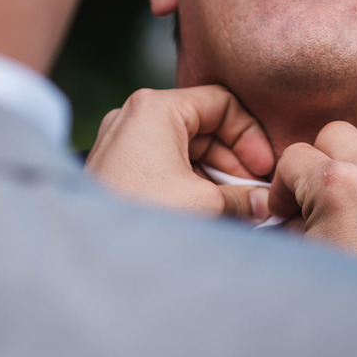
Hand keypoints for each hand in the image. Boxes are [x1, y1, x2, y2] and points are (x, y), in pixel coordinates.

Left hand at [85, 86, 274, 222]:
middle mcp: (135, 114)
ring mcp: (122, 139)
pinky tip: (209, 209)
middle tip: (255, 192)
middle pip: (204, 125)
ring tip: (236, 206)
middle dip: (234, 160)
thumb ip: (242, 198)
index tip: (264, 168)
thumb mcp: (204, 203)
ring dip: (215, 174)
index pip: (222, 103)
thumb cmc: (143, 216)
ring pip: (186, 146)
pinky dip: (191, 181)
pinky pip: (165, 162)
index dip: (250, 135)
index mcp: (156, 107)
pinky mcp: (117, 163)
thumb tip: (264, 204)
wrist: (92, 254)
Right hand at [269, 122, 356, 280]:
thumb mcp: (299, 254)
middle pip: (332, 135)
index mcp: (335, 184)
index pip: (293, 157)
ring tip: (350, 193)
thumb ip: (288, 217)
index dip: (283, 186)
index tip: (286, 213)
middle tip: (314, 202)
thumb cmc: (340, 301)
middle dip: (317, 164)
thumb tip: (288, 205)